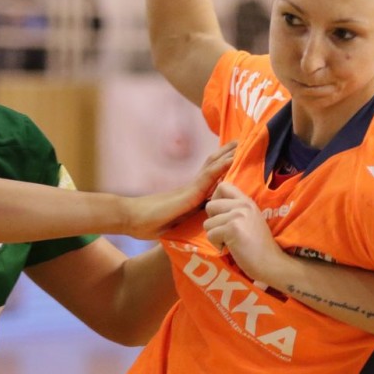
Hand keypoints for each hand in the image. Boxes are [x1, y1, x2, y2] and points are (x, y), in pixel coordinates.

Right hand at [122, 141, 236, 239]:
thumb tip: (197, 231)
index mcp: (190, 197)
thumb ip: (186, 223)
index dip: (222, 167)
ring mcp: (190, 189)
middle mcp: (192, 189)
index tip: (235, 157)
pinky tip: (230, 159)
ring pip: (212, 168)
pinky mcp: (188, 194)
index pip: (210, 178)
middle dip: (226, 155)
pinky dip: (220, 168)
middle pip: (212, 168)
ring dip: (226, 156)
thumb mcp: (174, 225)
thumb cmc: (148, 224)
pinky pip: (207, 178)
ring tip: (240, 143)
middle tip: (241, 143)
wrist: (131, 219)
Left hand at [203, 182, 285, 282]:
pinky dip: (217, 245)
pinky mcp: (232, 228)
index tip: (221, 214)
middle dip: (213, 222)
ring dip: (215, 236)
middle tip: (226, 232)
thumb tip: (212, 207)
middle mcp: (243, 205)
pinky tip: (231, 248)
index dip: (215, 199)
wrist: (272, 262)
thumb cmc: (259, 246)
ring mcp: (238, 215)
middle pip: (210, 205)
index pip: (223, 186)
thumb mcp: (250, 220)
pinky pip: (211, 235)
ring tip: (231, 242)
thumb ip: (235, 211)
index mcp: (247, 201)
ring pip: (208, 223)